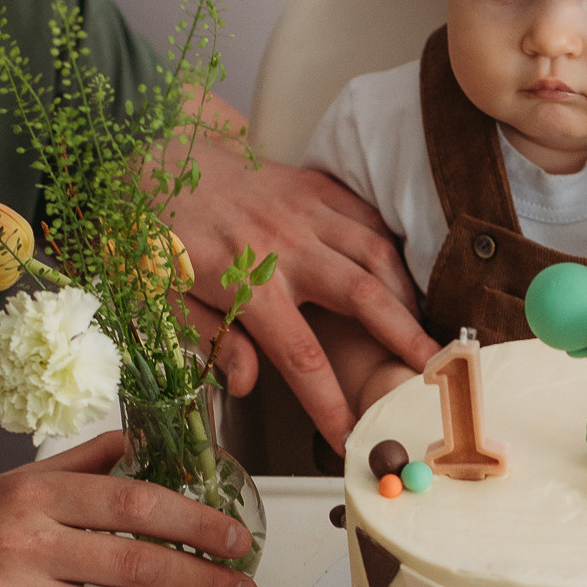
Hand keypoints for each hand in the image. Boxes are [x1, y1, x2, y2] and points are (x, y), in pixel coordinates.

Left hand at [170, 118, 434, 448]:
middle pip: (362, 296)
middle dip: (404, 337)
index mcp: (246, 283)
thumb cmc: (157, 230)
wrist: (152, 152)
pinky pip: (366, 216)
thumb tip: (247, 383)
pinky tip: (398, 274)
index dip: (329, 403)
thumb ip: (212, 340)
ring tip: (420, 326)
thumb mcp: (165, 297)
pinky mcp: (312, 185)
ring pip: (375, 252)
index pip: (300, 356)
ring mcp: (304, 210)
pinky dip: (390, 247)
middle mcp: (285, 246)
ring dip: (405, 293)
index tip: (349, 434)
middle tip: (433, 370)